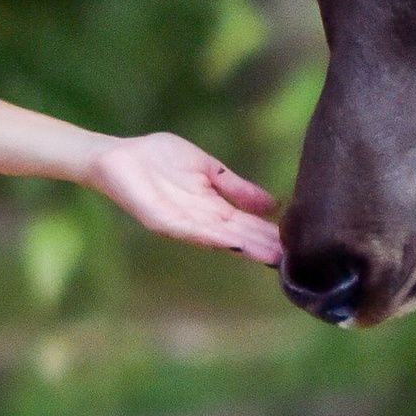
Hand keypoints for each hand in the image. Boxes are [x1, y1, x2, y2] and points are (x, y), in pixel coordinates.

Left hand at [88, 133, 281, 263]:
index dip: (269, 232)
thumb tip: (272, 204)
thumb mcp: (208, 169)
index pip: (246, 223)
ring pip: (219, 238)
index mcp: (212, 207)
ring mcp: (181, 224)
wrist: (118, 155)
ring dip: (244, 247)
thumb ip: (236, 187)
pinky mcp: (161, 221)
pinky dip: (212, 236)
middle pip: (237, 236)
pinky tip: (232, 241)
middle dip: (263, 246)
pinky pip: (190, 230)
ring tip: (271, 255)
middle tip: (294, 260)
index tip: (296, 244)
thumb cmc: (158, 159)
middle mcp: (200, 221)